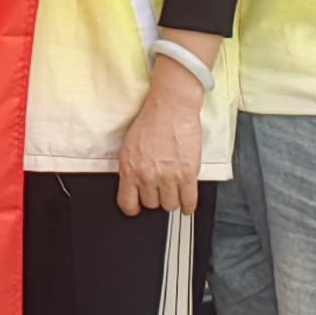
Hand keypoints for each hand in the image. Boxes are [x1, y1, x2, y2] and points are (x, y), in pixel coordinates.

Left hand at [115, 56, 208, 217]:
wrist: (171, 106)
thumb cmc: (152, 120)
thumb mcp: (130, 146)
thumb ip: (132, 167)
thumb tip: (135, 186)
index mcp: (129, 169)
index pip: (127, 203)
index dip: (134, 208)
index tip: (138, 208)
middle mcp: (146, 175)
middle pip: (152, 204)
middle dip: (156, 198)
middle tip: (161, 189)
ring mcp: (167, 176)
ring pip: (170, 205)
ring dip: (172, 200)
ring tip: (174, 192)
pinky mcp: (187, 174)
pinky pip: (188, 201)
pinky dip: (188, 206)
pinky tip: (187, 204)